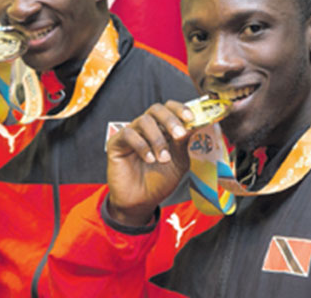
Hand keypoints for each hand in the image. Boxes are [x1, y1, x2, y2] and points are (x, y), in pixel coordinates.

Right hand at [106, 101, 195, 226]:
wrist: (142, 202)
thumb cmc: (160, 181)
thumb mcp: (179, 162)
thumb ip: (183, 143)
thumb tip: (193, 124)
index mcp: (163, 129)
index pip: (170, 108)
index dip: (181, 109)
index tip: (191, 118)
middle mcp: (148, 128)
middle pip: (157, 109)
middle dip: (171, 120)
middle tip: (179, 135)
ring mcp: (132, 133)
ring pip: (144, 121)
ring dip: (157, 139)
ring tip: (163, 159)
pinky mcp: (117, 143)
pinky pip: (128, 133)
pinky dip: (142, 146)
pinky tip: (149, 159)